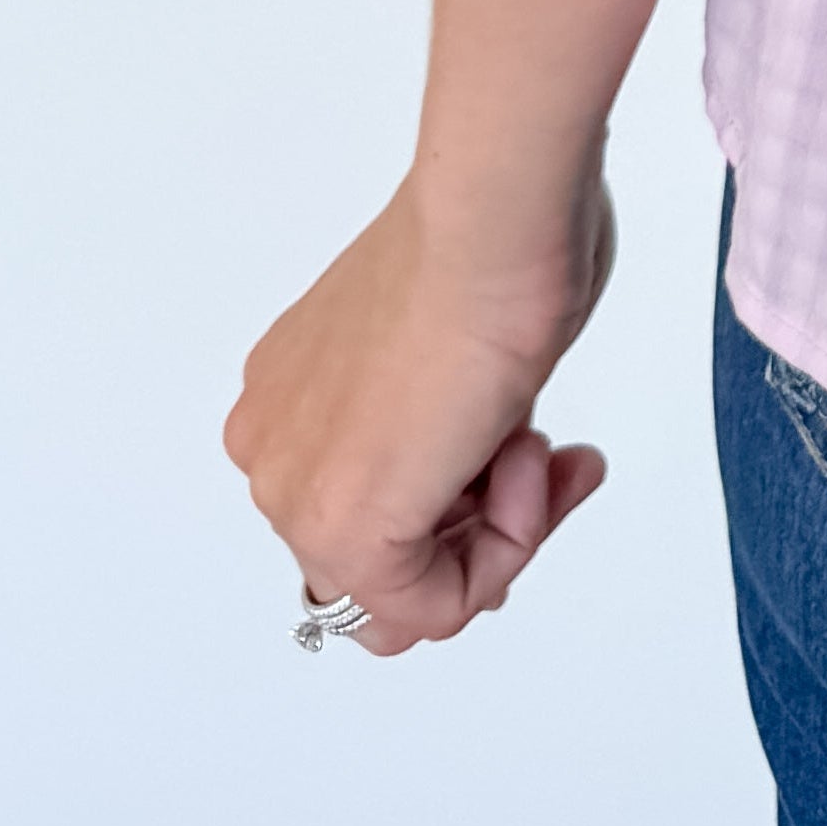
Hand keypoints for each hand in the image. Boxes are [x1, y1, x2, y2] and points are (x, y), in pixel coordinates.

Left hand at [225, 162, 616, 655]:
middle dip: (489, 523)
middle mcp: (276, 450)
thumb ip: (451, 426)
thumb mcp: (462, 356)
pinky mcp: (342, 528)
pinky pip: (430, 608)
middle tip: (551, 461)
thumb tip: (481, 472)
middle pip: (391, 561)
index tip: (538, 446)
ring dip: (505, 529)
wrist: (493, 217)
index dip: (474, 503)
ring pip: (411, 593)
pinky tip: (527, 457)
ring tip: (539, 443)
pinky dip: (506, 550)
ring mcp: (297, 492)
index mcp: (291, 401)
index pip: (377, 508)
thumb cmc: (497, 243)